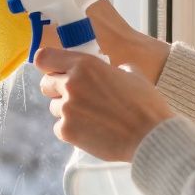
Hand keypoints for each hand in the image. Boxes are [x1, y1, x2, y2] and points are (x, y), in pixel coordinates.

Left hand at [35, 46, 175, 161]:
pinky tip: (92, 131)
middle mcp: (71, 84)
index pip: (43, 58)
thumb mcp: (132, 73)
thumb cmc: (145, 104)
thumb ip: (111, 69)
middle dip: (58, 90)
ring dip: (67, 111)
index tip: (55, 72)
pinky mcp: (67, 131)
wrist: (151, 136)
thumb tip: (109, 72)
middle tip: (79, 98)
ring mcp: (67, 108)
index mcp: (85, 65)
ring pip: (54, 108)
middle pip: (45, 85)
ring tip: (92, 117)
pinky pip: (60, 128)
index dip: (48, 66)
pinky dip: (72, 130)